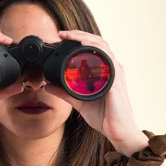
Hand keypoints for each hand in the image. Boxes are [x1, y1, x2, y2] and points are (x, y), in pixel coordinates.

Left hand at [44, 30, 148, 155]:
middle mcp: (112, 69)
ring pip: (104, 48)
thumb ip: (64, 92)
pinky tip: (86, 49)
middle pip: (98, 42)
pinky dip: (97, 53)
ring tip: (72, 37)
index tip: (61, 37)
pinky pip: (108, 62)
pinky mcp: (116, 83)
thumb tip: (48, 85)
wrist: (118, 132)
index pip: (93, 47)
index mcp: (105, 71)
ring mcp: (116, 74)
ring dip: (87, 39)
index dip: (78, 39)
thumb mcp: (79, 102)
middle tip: (62, 34)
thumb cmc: (104, 116)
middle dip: (80, 35)